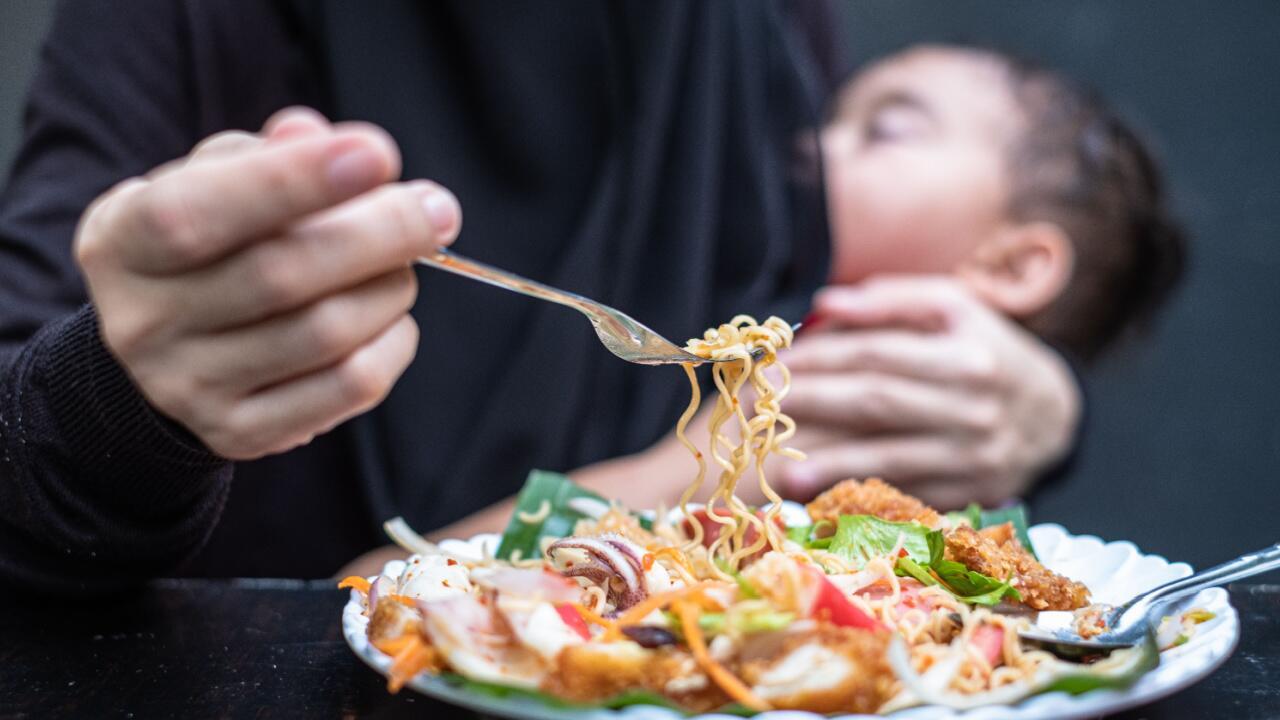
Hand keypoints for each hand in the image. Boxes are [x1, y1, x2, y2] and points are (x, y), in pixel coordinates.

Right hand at [76, 108, 461, 458]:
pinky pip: (348, 388)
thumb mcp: (208, 183)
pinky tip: (391, 318)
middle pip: (281, 276)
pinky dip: (392, 344)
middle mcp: (145, 322)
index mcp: (122, 241)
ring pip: (325, 334)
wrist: (166, 351)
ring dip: (390, 287)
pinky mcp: (243, 432)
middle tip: (438, 210)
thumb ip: (265, 155)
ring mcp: (190, 387)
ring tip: (406, 264)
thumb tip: (321, 139)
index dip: (292, 180)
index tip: (376, 153)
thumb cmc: (208, 244)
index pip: (199, 212)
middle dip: (380, 233)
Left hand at [776, 276, 1080, 507]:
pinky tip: (821, 496)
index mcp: (967, 355)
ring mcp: (973, 456)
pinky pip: (906, 493)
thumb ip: (890, 300)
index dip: (820, 359)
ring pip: (888, 457)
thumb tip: (823, 304)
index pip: (877, 355)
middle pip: (874, 404)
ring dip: (828, 463)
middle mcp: (974, 408)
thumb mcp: (952, 308)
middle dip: (809, 403)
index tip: (773, 364)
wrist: (1053, 414)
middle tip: (754, 406)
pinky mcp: (970, 493)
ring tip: (776, 465)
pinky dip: (862, 495)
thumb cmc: (987, 348)